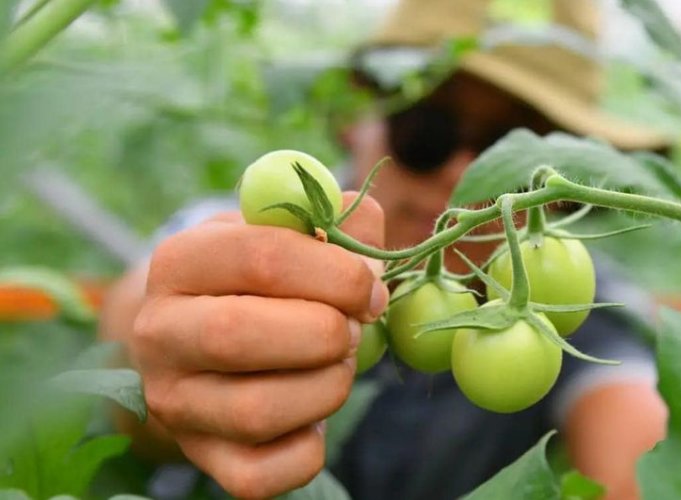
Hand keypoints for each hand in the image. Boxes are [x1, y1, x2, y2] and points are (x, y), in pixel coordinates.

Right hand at [130, 193, 387, 498]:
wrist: (203, 343)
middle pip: (240, 335)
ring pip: (257, 410)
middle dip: (326, 333)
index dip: (335, 273)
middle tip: (355, 329)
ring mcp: (174, 403)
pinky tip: (313, 414)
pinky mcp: (202, 457)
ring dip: (327, 387)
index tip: (371, 289)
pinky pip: (265, 472)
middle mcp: (159, 333)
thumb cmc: (260, 280)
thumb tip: (364, 231)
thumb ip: (335, 220)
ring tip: (339, 365)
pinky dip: (309, 447)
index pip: (260, 257)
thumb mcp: (287, 234)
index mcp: (178, 261)